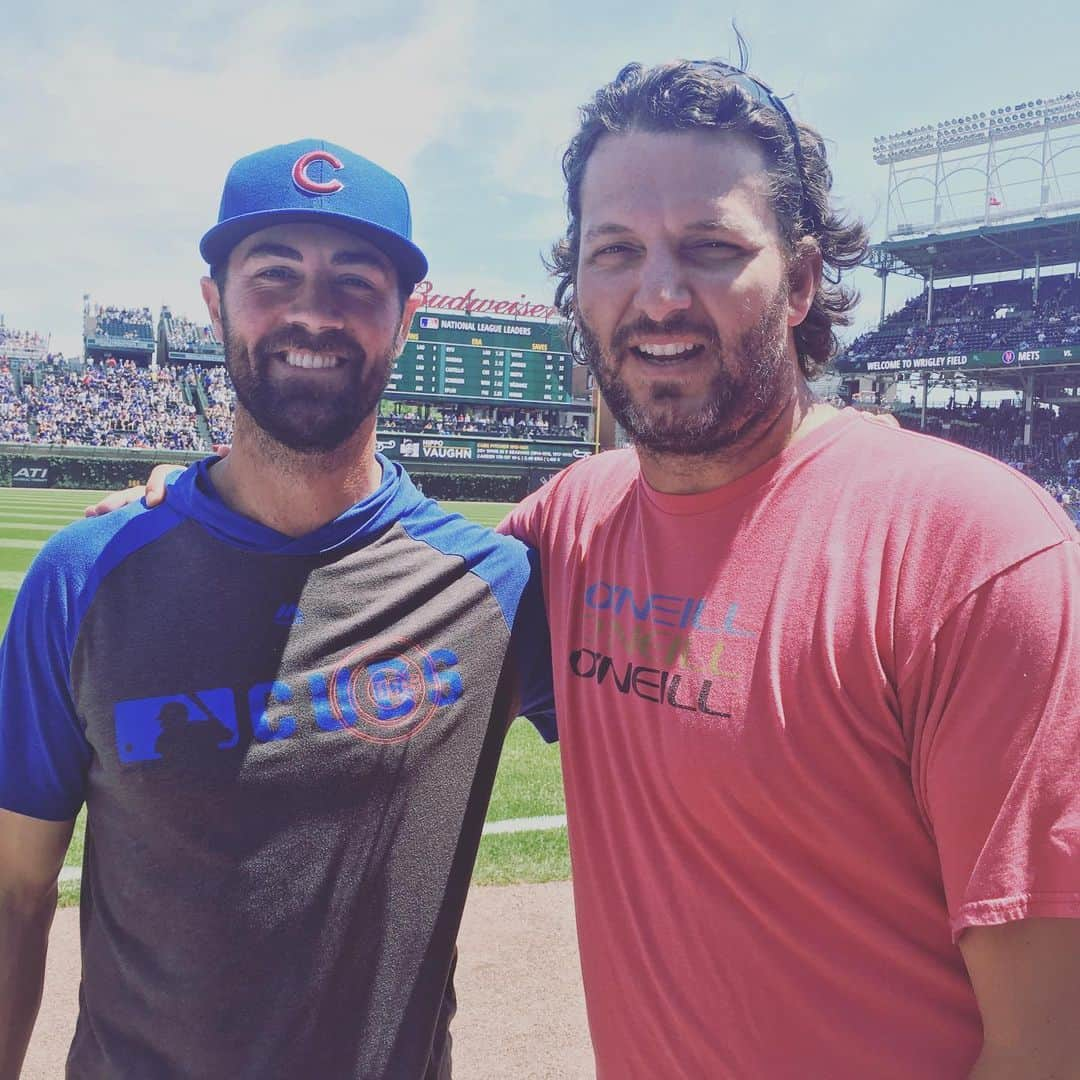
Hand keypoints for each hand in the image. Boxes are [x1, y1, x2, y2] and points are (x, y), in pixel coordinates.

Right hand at [83, 445, 230, 516]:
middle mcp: (166, 493)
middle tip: (100, 510)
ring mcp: (158, 509)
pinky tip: (96, 527)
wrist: (231, 508)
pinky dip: (117, 524)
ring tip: (91, 515)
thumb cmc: (226, 492)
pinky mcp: (155, 524)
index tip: (154, 502)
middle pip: (137, 492)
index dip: (156, 485)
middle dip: (120, 500)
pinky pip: (134, 523)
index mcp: (181, 481)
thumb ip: (223, 462)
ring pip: (131, 507)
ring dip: (111, 510)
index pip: (163, 475)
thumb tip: (221, 449)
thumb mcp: (227, 477)